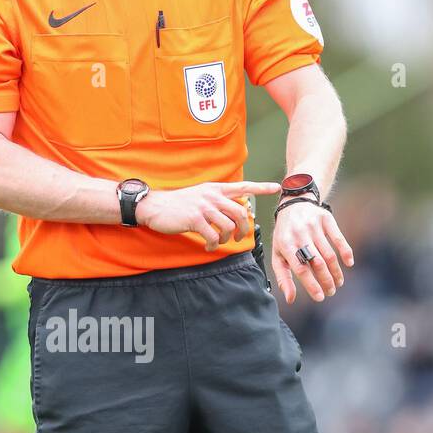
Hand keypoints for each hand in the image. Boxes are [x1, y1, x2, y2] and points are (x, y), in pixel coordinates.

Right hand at [137, 179, 280, 249]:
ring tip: (219, 242)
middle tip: (238, 237)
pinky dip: (213, 244)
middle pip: (240, 212)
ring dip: (226, 238)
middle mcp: (212, 196)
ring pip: (228, 225)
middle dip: (243, 228)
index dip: (261, 187)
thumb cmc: (178, 204)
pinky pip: (213, 235)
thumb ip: (217, 200)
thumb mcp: (200, 196)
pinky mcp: (195, 219)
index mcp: (215, 189)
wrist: (156, 206)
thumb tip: (235, 209)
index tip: (276, 187)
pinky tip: (209, 246)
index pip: (243, 186)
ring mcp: (204, 207)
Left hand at [271, 201, 353, 303]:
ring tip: (338, 283)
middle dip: (326, 281)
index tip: (320, 297)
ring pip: (329, 254)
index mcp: (286, 244)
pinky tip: (349, 263)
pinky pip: (339, 238)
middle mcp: (300, 234)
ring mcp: (314, 226)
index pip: (301, 269)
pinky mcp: (326, 219)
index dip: (311, 285)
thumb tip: (290, 299)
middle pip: (317, 263)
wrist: (293, 205)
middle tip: (331, 292)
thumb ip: (283, 277)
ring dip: (336, 271)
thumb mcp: (278, 254)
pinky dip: (346, 252)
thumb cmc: (285, 235)